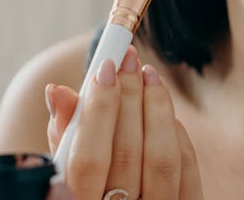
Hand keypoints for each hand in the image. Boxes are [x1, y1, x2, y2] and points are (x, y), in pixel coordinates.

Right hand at [46, 46, 203, 199]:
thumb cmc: (88, 190)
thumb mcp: (64, 177)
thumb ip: (63, 139)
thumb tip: (58, 91)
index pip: (88, 159)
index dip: (97, 109)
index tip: (104, 67)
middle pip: (128, 151)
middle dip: (129, 95)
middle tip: (128, 58)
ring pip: (162, 157)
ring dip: (156, 106)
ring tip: (148, 72)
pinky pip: (186, 169)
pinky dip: (176, 132)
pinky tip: (162, 108)